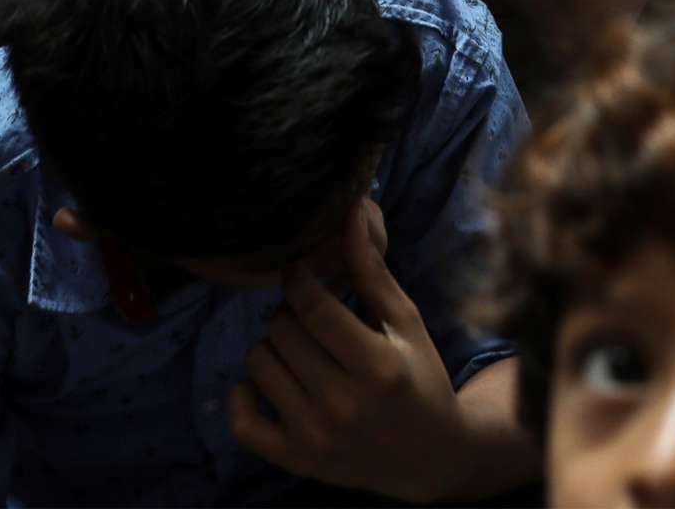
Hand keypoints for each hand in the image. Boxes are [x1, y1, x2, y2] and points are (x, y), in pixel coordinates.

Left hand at [228, 200, 469, 502]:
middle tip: (310, 317)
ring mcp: (316, 437)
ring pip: (259, 362)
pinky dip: (245, 394)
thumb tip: (350, 213)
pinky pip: (242, 421)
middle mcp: (343, 405)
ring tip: (300, 349)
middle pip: (281, 330)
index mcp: (376, 366)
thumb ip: (372, 270)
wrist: (431, 457)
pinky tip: (268, 382)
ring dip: (273, 347)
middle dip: (291, 312)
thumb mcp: (406, 322)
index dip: (298, 278)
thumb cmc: (420, 378)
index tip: (301, 273)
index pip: (312, 306)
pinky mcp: (296, 461)